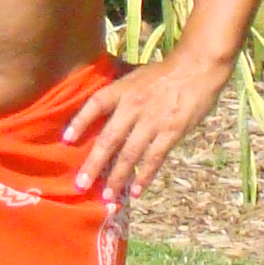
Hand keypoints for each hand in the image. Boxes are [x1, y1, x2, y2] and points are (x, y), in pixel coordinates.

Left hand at [63, 51, 226, 208]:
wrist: (198, 67)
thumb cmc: (166, 72)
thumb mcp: (136, 76)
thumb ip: (120, 94)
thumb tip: (101, 112)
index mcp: (123, 90)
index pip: (95, 105)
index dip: (79, 122)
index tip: (66, 140)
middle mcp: (133, 107)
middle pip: (109, 139)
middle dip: (94, 164)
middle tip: (81, 185)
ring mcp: (153, 122)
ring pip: (130, 155)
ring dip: (117, 178)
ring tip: (107, 197)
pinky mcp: (171, 132)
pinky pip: (154, 158)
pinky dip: (144, 176)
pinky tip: (136, 191)